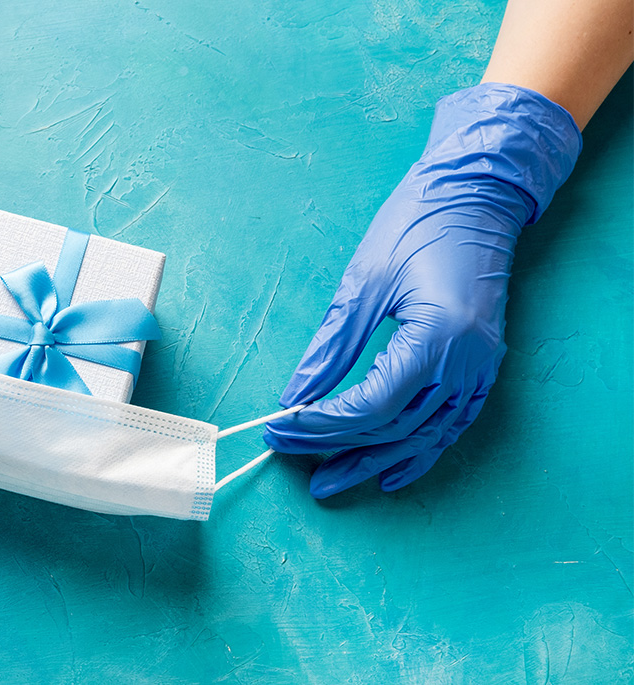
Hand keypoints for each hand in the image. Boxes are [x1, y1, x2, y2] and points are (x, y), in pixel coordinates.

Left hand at [264, 83, 580, 498]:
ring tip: (331, 481)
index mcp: (437, 338)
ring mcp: (481, 368)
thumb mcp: (364, 282)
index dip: (321, 424)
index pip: (371, 405)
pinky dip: (419, 452)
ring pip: (424, 436)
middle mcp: (467, 362)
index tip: (280, 427)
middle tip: (288, 454)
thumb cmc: (419, 224)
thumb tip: (294, 395)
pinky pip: (451, 425)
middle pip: (395, 427)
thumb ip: (331, 347)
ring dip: (374, 460)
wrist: (477, 193)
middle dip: (337, 446)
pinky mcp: (483, 367)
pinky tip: (391, 473)